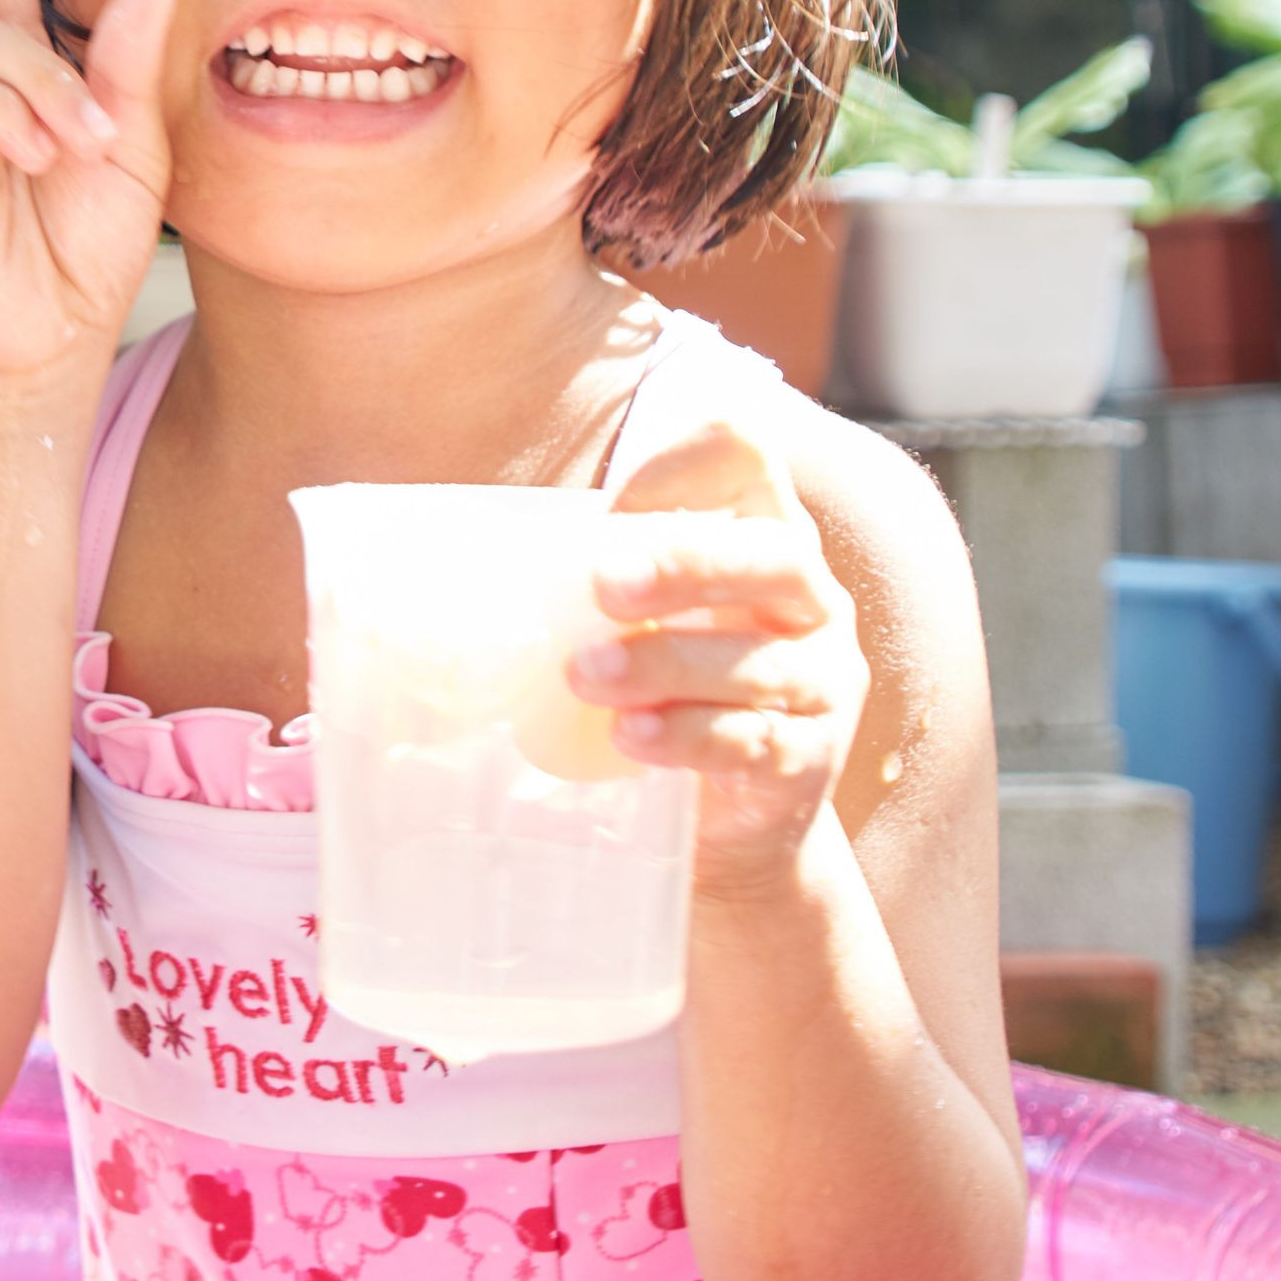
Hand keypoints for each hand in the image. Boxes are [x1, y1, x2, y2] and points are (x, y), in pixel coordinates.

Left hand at [568, 425, 867, 890]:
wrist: (725, 826)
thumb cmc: (661, 693)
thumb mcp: (633, 621)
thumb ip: (584, 580)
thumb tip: (460, 561)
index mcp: (759, 534)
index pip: (746, 454)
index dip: (684, 462)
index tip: (612, 508)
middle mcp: (807, 599)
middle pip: (775, 555)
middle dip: (686, 563)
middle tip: (603, 586)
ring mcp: (820, 681)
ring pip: (757, 660)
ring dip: (663, 662)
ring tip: (584, 676)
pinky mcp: (809, 760)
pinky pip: (754, 741)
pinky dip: (686, 736)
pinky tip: (630, 736)